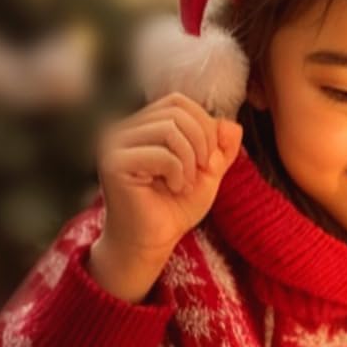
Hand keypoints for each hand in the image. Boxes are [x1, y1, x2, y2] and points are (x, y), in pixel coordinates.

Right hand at [92, 93, 242, 300]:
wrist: (151, 243)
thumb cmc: (174, 208)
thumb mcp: (206, 172)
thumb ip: (220, 147)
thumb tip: (233, 124)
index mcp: (140, 125)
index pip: (178, 102)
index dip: (204, 126)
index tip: (208, 161)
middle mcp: (121, 129)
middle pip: (176, 112)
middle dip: (202, 143)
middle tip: (200, 174)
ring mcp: (113, 144)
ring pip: (170, 130)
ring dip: (190, 161)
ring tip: (185, 184)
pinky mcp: (113, 162)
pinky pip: (162, 154)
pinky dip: (179, 173)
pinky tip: (173, 189)